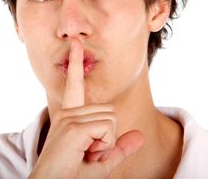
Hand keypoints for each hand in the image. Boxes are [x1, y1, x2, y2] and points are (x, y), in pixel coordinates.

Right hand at [29, 38, 143, 178]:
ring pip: (110, 119)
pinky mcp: (73, 126)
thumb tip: (139, 135)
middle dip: (108, 136)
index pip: (74, 85)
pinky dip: (103, 146)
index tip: (75, 43)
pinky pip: (106, 128)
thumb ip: (118, 148)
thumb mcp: (100, 163)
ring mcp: (69, 118)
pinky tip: (85, 153)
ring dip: (105, 143)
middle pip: (110, 111)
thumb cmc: (71, 175)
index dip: (75, 63)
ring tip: (85, 154)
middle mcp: (68, 113)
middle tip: (89, 153)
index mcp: (69, 117)